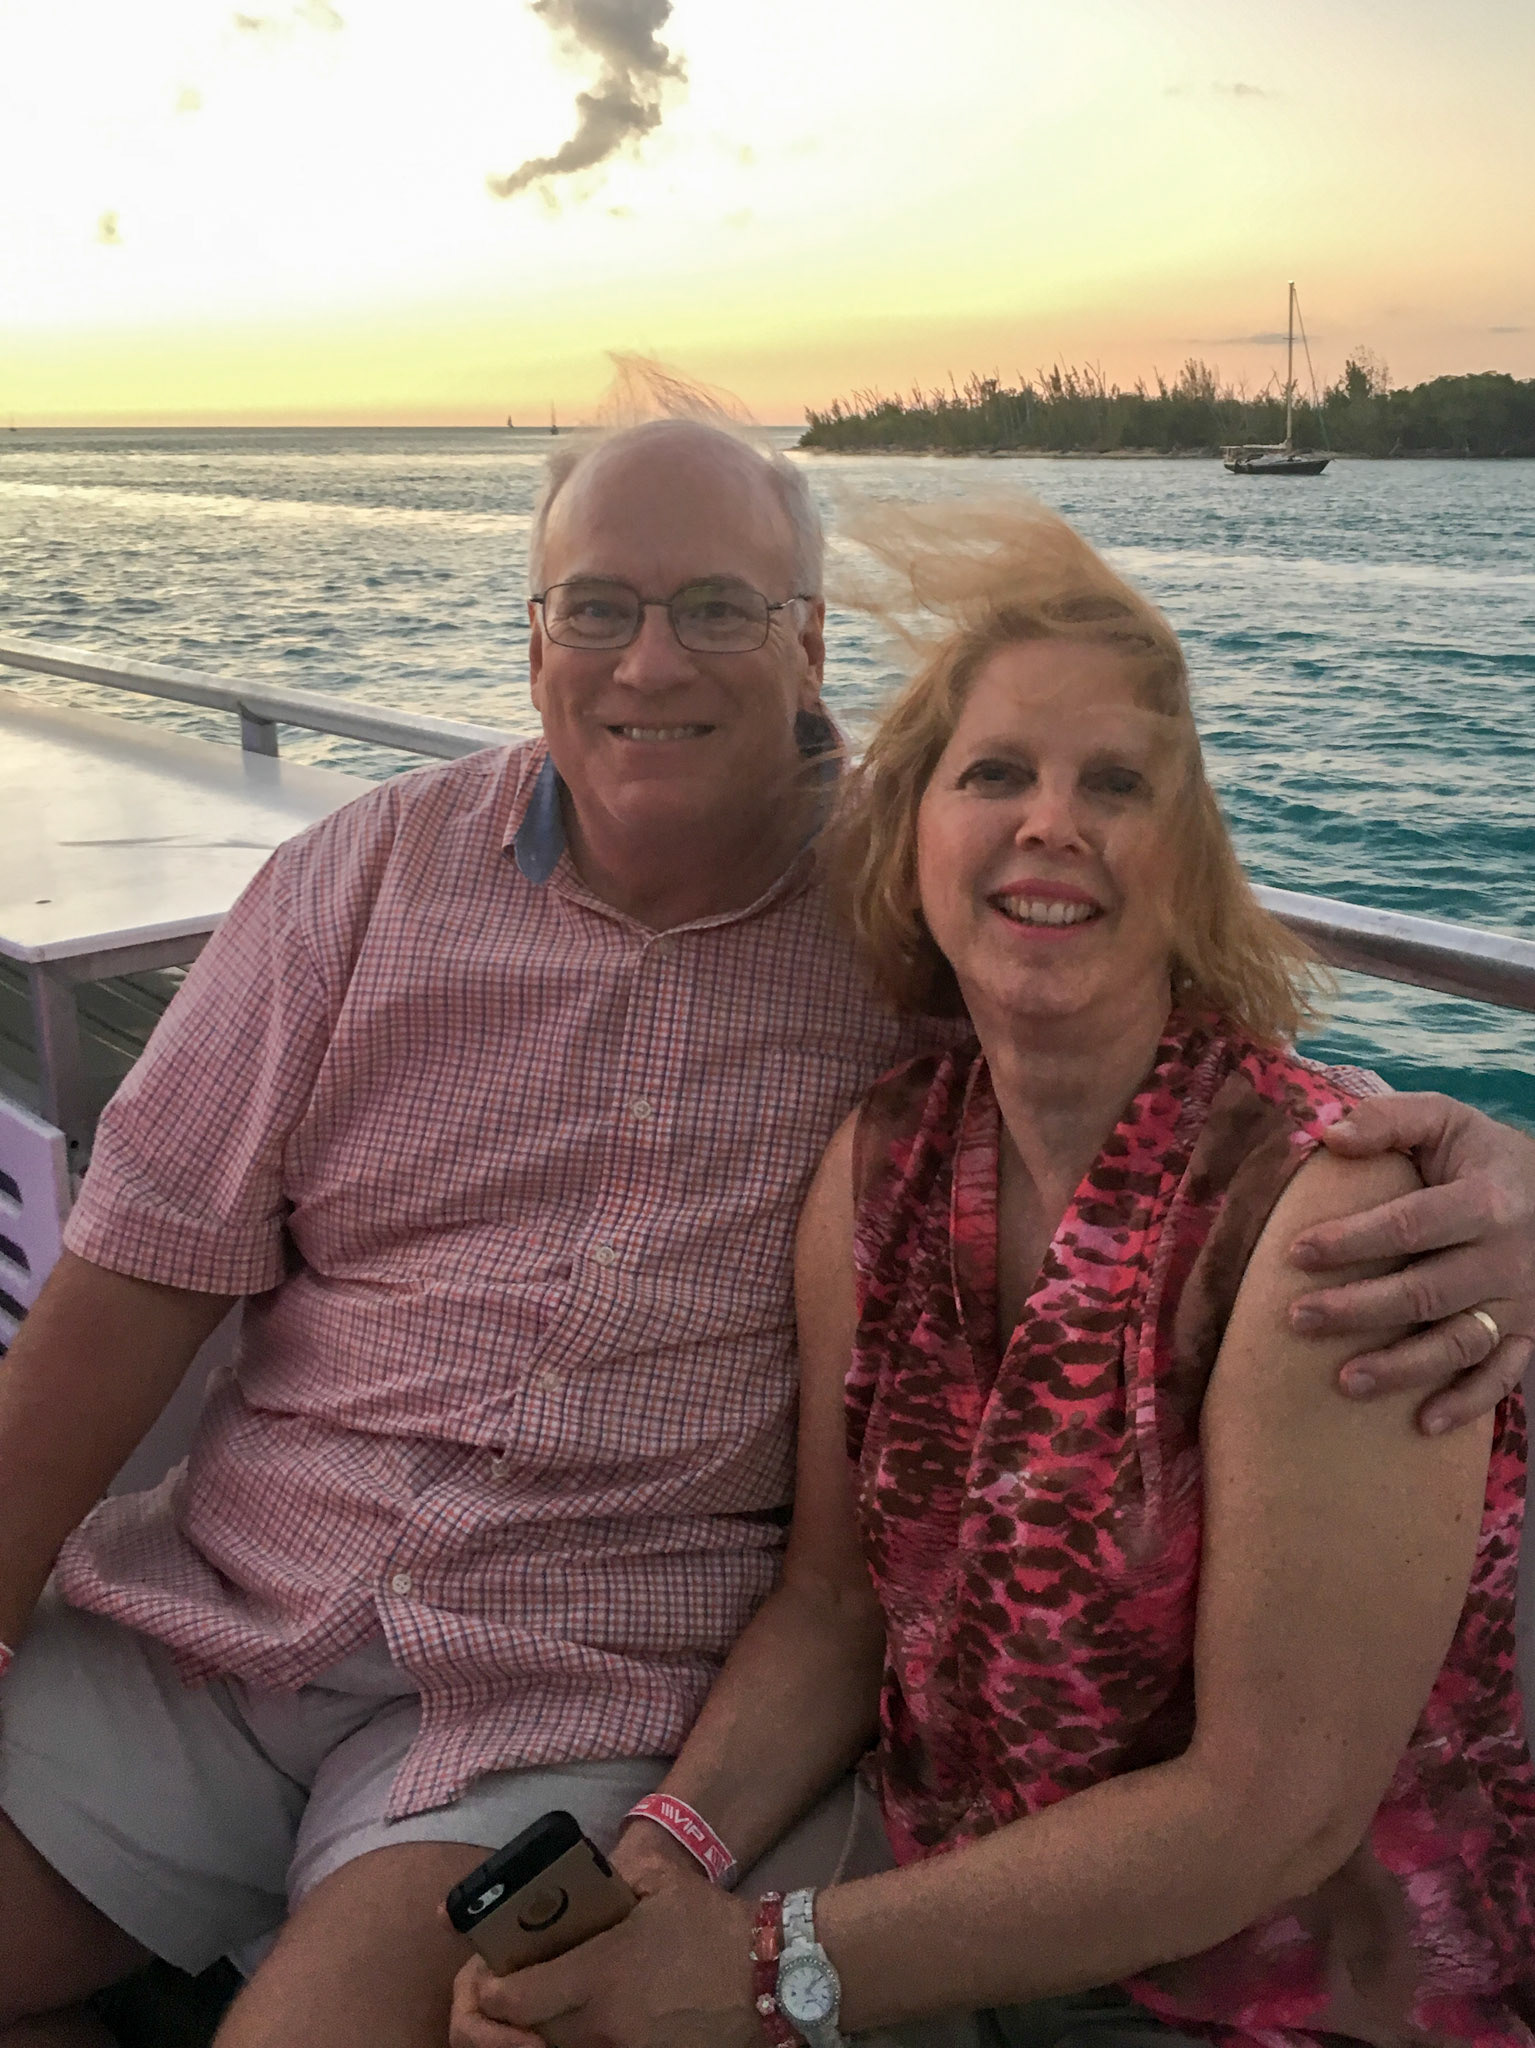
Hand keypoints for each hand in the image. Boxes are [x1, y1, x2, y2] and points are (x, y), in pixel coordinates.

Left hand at [450, 1880, 758, 2047]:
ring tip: (555, 1999)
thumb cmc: (712, 1927)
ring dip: (545, 2030)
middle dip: (511, 2014)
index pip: (508, 1998)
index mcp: (595, 1974)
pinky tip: (595, 2015)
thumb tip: (574, 1879)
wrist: (770, 1979)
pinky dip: (582, 2039)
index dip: (486, 1987)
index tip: (488, 1972)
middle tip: (516, 1985)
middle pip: (525, 2034)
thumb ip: (607, 1878)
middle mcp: (598, 2025)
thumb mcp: (657, 1882)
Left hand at [1287, 1094, 1534, 1432]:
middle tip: (1298, 1318)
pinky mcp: (1529, 1334)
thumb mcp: (1445, 1119)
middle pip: (1427, 1291)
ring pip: (1460, 1343)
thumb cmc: (1482, 1157)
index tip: (1296, 1252)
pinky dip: (1466, 1404)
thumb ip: (1390, 1118)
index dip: (1352, 1240)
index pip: (1410, 1225)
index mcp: (1485, 1201)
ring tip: (1343, 1381)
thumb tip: (1329, 1134)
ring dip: (1402, 1367)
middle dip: (1359, 1309)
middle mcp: (1507, 1257)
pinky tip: (1421, 1424)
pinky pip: (1502, 1377)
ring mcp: (1521, 1302)